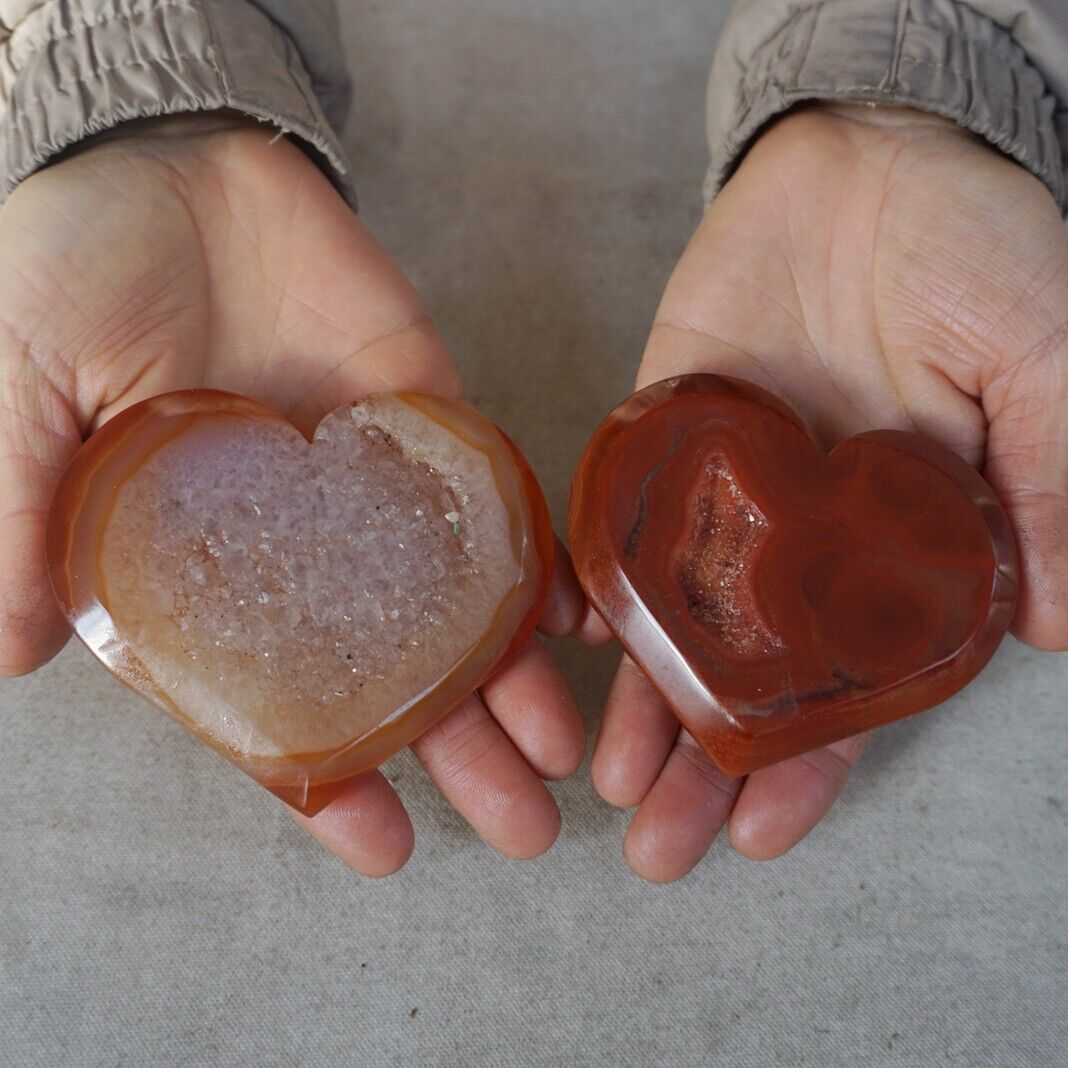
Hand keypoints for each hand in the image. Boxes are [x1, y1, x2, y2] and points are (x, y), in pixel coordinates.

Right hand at [0, 116, 592, 874]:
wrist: (168, 158)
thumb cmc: (72, 271)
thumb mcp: (19, 391)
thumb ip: (19, 514)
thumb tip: (7, 657)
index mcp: (199, 563)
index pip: (272, 701)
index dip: (323, 780)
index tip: (385, 849)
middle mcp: (297, 543)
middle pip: (387, 672)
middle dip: (452, 749)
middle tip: (524, 824)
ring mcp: (370, 485)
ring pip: (451, 603)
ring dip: (508, 678)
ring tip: (567, 747)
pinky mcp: (426, 415)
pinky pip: (490, 497)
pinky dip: (534, 556)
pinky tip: (577, 619)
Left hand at [590, 104, 1067, 880]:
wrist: (878, 154)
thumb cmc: (979, 251)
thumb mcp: (1045, 364)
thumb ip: (1052, 486)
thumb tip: (1056, 624)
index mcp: (900, 542)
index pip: (854, 681)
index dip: (812, 760)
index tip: (761, 835)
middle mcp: (809, 534)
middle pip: (751, 671)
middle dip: (706, 758)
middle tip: (657, 843)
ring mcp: (731, 487)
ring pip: (680, 615)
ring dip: (643, 697)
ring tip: (607, 779)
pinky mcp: (667, 429)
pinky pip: (624, 516)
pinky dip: (597, 577)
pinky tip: (573, 643)